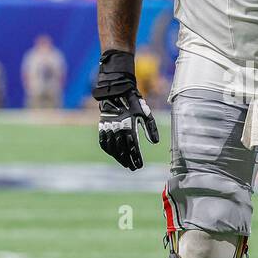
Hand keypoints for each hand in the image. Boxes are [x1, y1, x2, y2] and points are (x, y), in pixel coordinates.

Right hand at [93, 49, 158, 170]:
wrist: (116, 90)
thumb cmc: (134, 101)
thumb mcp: (145, 113)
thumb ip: (150, 128)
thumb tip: (154, 142)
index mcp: (129, 126)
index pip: (133, 147)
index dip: (136, 158)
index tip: (139, 166)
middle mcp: (118, 129)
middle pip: (123, 150)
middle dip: (128, 161)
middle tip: (133, 168)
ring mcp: (109, 128)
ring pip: (113, 148)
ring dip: (119, 157)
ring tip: (125, 164)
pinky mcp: (102, 125)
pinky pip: (103, 141)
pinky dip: (108, 150)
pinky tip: (113, 154)